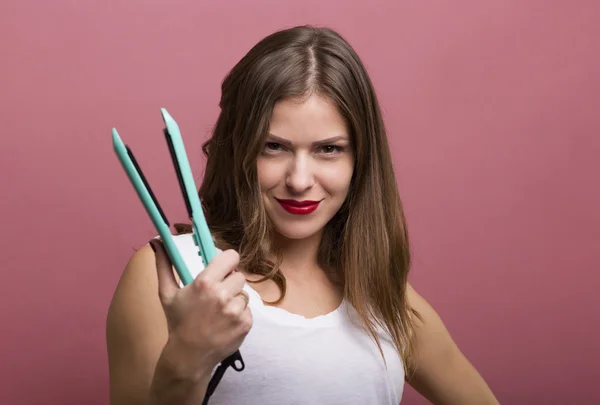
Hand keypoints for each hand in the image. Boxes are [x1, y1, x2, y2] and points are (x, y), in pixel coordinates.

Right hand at [149, 239, 252, 372]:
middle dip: (230, 283)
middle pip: (239, 276)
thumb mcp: (167, 293)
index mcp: (205, 283)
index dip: (228, 261)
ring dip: (234, 300)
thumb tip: (157, 242)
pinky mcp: (245, 324)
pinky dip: (239, 315)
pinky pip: (248, 310)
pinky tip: (225, 323)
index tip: (224, 268)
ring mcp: (235, 310)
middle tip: (217, 295)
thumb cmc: (178, 322)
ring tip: (219, 312)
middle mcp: (222, 295)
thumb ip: (164, 265)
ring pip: (244, 294)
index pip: (231, 257)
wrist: (188, 356)